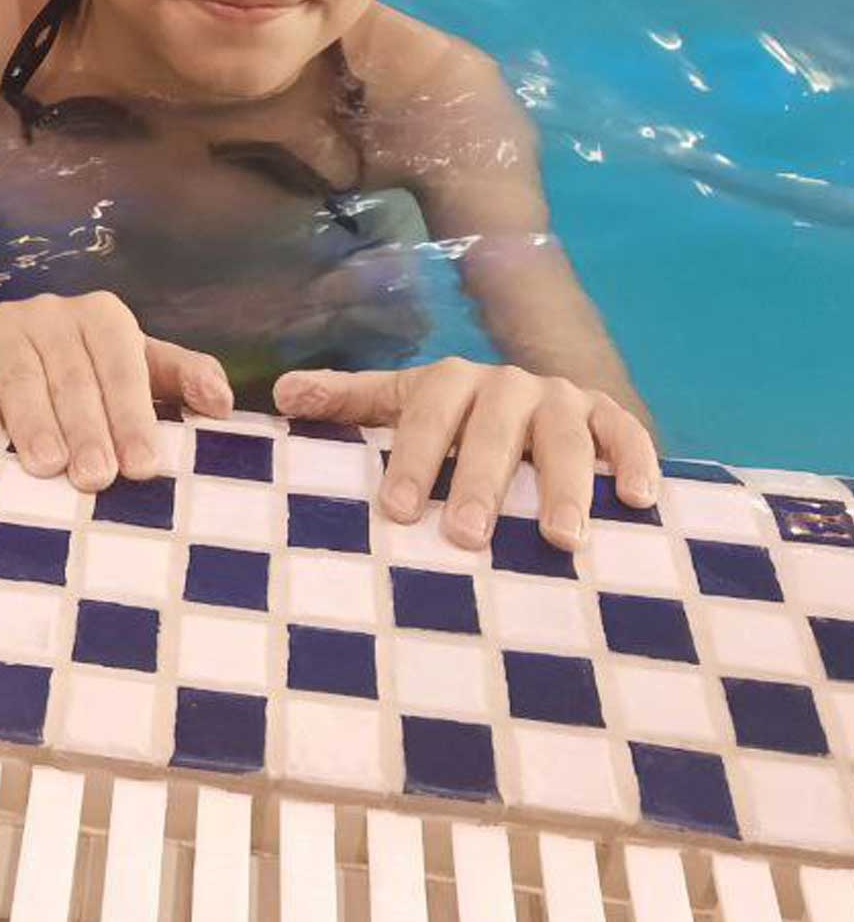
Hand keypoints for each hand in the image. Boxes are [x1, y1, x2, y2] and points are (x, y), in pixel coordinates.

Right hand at [0, 292, 232, 489]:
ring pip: (21, 375)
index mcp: (104, 317)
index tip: (143, 467)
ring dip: (33, 421)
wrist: (14, 351)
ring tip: (46, 465)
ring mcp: (6, 323)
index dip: (133, 418)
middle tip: (95, 477)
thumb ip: (184, 381)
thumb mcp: (141, 371)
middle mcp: (54, 313)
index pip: (122, 368)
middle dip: (86, 429)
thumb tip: (222, 404)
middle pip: (73, 377)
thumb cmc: (91, 374)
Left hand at [273, 357, 659, 549]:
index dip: (413, 460)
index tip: (398, 512)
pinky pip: (629, 435)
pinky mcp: (611, 416)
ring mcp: (562, 399)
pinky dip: (637, 463)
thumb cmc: (450, 421)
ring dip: (565, 487)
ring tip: (560, 540)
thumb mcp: (398, 404)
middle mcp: (507, 385)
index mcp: (449, 382)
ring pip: (566, 438)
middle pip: (495, 430)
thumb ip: (346, 401)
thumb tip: (283, 395)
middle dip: (481, 482)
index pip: (426, 415)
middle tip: (467, 537)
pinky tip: (638, 501)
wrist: (530, 401)